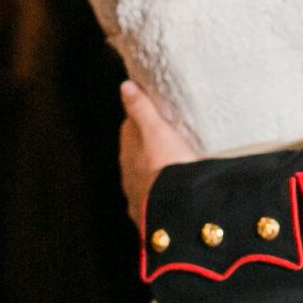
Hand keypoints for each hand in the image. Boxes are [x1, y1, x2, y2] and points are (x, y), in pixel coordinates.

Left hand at [118, 81, 193, 230]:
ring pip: (144, 178)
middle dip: (148, 147)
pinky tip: (175, 193)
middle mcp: (129, 174)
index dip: (142, 119)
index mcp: (129, 151)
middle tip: (168, 138)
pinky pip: (155, 199)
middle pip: (136, 154)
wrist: (177, 212)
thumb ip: (141, 109)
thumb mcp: (157, 131)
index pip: (130, 128)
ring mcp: (139, 196)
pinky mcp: (151, 214)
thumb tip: (126, 88)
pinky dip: (162, 194)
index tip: (155, 114)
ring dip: (156, 172)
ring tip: (175, 167)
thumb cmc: (168, 167)